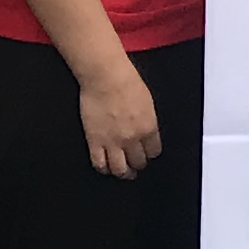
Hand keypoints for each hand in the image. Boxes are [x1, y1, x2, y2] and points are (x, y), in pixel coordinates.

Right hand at [78, 56, 163, 176]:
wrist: (105, 76)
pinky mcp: (95, 141)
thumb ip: (148, 121)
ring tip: (122, 171)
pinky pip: (99, 164)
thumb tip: (147, 133)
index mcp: (149, 128)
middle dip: (138, 164)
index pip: (154, 152)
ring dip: (122, 172)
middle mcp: (132, 139)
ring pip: (119, 169)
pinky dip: (103, 169)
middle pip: (138, 162)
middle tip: (135, 163)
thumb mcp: (147, 102)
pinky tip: (105, 167)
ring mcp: (112, 142)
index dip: (150, 154)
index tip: (147, 153)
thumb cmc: (127, 82)